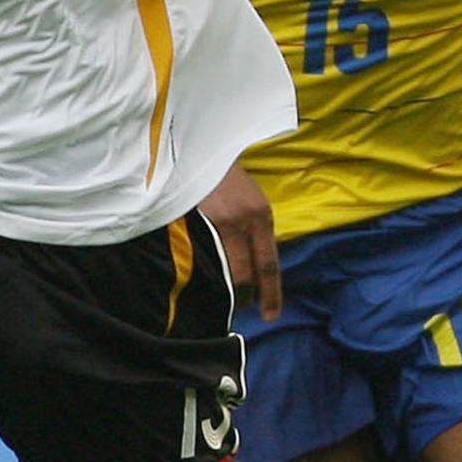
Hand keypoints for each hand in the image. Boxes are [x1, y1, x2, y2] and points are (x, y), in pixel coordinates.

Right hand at [199, 162, 280, 319]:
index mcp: (261, 215)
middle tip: (240, 308)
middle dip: (242, 297)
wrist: (200, 145)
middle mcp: (242, 221)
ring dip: (221, 287)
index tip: (271, 316)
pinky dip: (200, 269)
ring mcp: (215, 221)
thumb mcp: (251, 199)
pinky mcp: (191, 220)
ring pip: (220, 268)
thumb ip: (255, 228)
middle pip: (243, 274)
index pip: (268, 264)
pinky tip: (198, 276)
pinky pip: (198, 255)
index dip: (270, 294)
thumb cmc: (227, 174)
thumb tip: (256, 263)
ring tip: (220, 298)